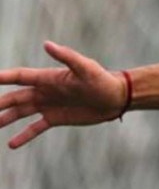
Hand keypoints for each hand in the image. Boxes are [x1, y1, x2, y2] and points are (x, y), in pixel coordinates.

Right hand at [0, 41, 127, 148]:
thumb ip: (66, 57)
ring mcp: (49, 105)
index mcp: (48, 78)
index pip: (19, 77)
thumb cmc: (102, 80)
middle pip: (14, 97)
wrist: (116, 98)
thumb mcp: (86, 68)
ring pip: (20, 113)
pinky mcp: (56, 118)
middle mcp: (44, 91)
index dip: (2, 78)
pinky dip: (23, 136)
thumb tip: (46, 44)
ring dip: (5, 119)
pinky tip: (11, 144)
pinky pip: (35, 128)